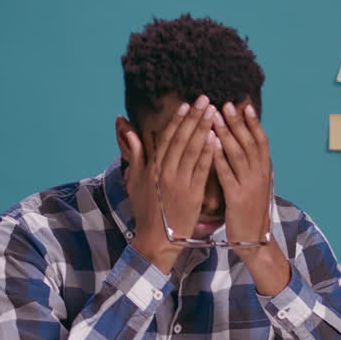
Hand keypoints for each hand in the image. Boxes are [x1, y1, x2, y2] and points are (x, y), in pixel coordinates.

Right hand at [122, 95, 216, 271]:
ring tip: (214, 112)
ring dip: (203, 129)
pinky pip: (201, 170)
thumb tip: (124, 127)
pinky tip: (216, 138)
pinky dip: (208, 153)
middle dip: (194, 118)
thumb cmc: (145, 210)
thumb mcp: (134, 180)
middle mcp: (165, 172)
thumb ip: (134, 153)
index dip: (177, 120)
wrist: (156, 239)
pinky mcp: (193, 195)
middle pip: (181, 139)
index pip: (166, 138)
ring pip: (192, 151)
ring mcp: (179, 183)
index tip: (186, 104)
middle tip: (206, 100)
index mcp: (152, 168)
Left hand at [211, 100, 271, 245]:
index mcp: (264, 171)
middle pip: (249, 142)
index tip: (243, 104)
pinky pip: (227, 173)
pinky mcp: (238, 198)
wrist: (254, 242)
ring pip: (238, 154)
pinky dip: (219, 157)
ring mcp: (250, 186)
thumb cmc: (249, 212)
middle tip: (226, 104)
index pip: (260, 140)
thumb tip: (244, 145)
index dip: (252, 122)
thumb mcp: (255, 186)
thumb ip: (251, 166)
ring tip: (215, 117)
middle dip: (237, 122)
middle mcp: (260, 175)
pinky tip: (211, 144)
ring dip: (227, 133)